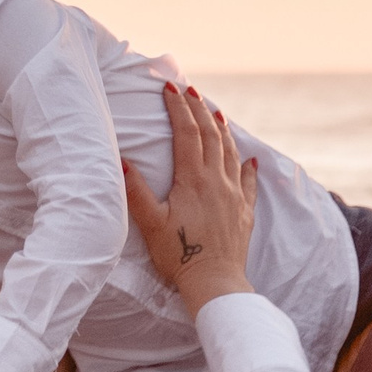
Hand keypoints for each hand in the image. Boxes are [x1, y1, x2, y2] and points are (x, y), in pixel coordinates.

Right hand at [124, 84, 257, 315]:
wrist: (215, 283)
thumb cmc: (179, 256)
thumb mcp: (151, 223)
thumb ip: (136, 191)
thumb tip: (121, 160)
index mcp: (193, 180)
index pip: (186, 133)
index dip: (177, 108)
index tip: (169, 87)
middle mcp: (218, 181)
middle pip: (210, 135)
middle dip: (199, 109)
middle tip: (190, 89)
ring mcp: (234, 195)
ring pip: (231, 152)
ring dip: (222, 129)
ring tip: (216, 112)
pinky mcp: (245, 212)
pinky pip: (249, 181)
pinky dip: (247, 164)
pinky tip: (250, 157)